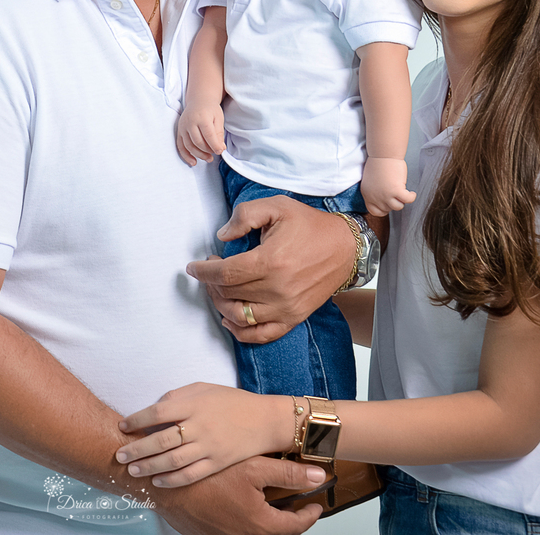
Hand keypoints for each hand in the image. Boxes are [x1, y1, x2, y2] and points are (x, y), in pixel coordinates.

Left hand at [116, 383, 292, 486]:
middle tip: (119, 455)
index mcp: (194, 404)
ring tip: (133, 471)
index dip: (137, 420)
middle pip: (160, 441)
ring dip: (149, 467)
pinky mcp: (217, 463)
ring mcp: (209, 447)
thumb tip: (155, 407)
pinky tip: (157, 481)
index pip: (158, 413)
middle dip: (136, 450)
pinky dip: (171, 480)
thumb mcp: (204, 388)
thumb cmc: (232, 401)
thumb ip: (178, 395)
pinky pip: (190, 475)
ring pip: (172, 461)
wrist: (265, 420)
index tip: (123, 426)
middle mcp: (199, 426)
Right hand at [153, 454, 324, 534]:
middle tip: (295, 502)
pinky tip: (240, 501)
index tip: (315, 504)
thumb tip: (320, 476)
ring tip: (270, 500)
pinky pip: (234, 529)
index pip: (295, 526)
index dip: (309, 513)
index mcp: (260, 525)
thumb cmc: (208, 476)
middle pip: (276, 531)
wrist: (166, 485)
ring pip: (255, 531)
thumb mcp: (253, 468)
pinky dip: (243, 518)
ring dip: (265, 518)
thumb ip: (289, 474)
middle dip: (288, 517)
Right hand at [176, 101, 225, 165]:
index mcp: (202, 117)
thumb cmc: (211, 110)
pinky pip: (180, 146)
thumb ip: (219, 133)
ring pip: (189, 145)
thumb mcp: (218, 118)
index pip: (208, 135)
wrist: (198, 100)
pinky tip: (193, 162)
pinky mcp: (179, 131)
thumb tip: (220, 148)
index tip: (220, 151)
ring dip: (199, 155)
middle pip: (198, 142)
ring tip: (209, 159)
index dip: (215, 145)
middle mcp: (190, 122)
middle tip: (215, 154)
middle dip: (207, 151)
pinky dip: (186, 156)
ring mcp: (183, 127)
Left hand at [187, 197, 356, 342]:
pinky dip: (240, 332)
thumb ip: (245, 215)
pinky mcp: (294, 318)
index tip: (194, 267)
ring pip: (239, 316)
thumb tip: (222, 236)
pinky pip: (261, 334)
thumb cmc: (309, 224)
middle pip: (229, 295)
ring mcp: (286, 307)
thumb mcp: (277, 206)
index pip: (224, 274)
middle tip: (209, 270)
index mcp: (271, 261)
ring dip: (220, 304)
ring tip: (218, 289)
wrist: (345, 247)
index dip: (203, 271)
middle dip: (211, 283)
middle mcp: (277, 289)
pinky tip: (229, 318)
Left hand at [360, 157, 414, 216]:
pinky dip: (411, 197)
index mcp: (367, 194)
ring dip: (402, 200)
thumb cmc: (378, 163)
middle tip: (397, 194)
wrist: (383, 154)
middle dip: (394, 202)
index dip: (383, 209)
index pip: (374, 211)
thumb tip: (385, 199)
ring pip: (398, 207)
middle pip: (388, 209)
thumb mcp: (371, 181)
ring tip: (404, 193)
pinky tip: (411, 192)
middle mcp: (375, 197)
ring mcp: (385, 195)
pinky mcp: (396, 191)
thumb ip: (375, 192)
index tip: (388, 205)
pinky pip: (408, 200)